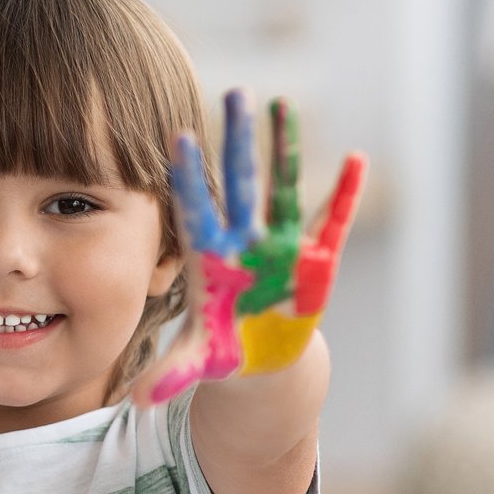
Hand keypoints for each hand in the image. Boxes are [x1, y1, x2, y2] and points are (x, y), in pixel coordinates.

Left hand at [134, 91, 365, 404]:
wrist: (260, 356)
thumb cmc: (223, 346)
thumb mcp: (198, 360)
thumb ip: (170, 373)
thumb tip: (137, 402)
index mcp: (212, 257)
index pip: (195, 208)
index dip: (188, 176)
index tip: (177, 136)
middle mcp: (245, 240)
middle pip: (239, 182)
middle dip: (238, 141)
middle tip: (235, 91)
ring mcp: (283, 244)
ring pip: (284, 188)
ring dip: (285, 150)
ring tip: (282, 105)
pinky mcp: (317, 259)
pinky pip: (335, 220)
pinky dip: (346, 193)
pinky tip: (356, 159)